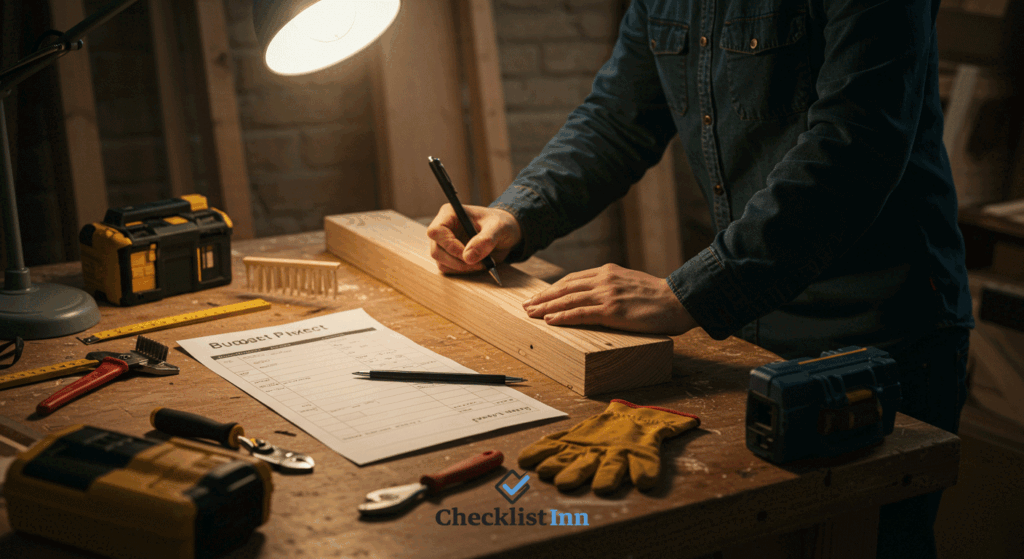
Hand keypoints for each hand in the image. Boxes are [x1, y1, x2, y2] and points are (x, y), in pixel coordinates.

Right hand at [426, 205, 521, 273]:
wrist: (505, 233)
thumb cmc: (501, 223)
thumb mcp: (498, 227)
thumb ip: (485, 240)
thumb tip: (468, 257)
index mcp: (450, 214)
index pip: (436, 231)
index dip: (449, 245)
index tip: (467, 254)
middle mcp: (443, 229)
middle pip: (436, 250)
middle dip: (457, 261)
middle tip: (479, 263)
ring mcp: (444, 244)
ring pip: (441, 262)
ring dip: (461, 268)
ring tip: (482, 263)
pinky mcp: (449, 257)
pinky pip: (449, 269)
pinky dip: (462, 272)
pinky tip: (477, 265)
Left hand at [523, 263, 695, 335]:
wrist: (679, 299)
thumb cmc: (658, 296)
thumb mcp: (630, 283)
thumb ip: (612, 286)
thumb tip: (597, 297)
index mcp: (607, 271)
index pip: (572, 279)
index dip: (553, 289)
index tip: (540, 297)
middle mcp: (604, 279)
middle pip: (565, 288)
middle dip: (543, 298)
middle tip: (526, 306)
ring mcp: (607, 294)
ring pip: (568, 300)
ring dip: (547, 308)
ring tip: (531, 314)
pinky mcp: (612, 310)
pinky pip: (581, 313)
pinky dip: (563, 317)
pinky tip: (550, 320)